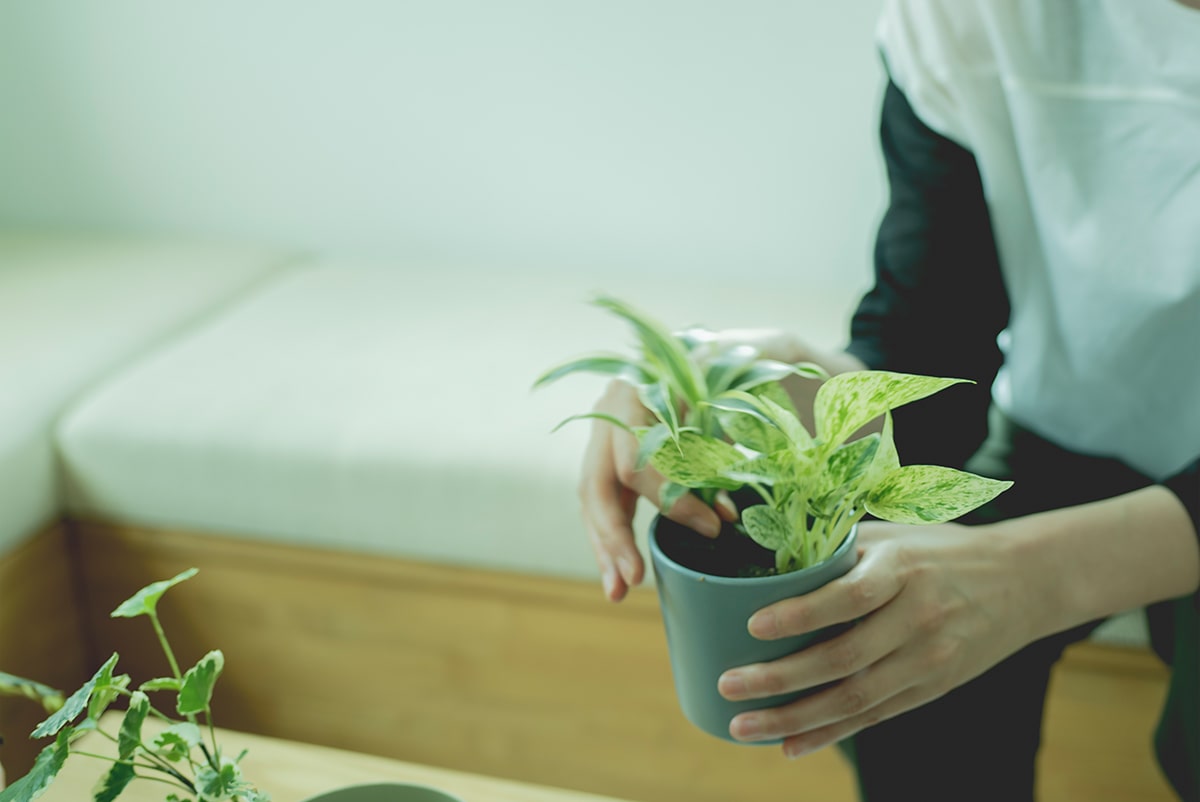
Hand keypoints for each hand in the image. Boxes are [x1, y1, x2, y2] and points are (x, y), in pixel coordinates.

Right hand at [578, 380, 733, 601]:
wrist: (707, 352)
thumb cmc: (718, 375)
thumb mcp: (719, 406)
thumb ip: (716, 457)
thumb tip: (723, 516)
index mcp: (632, 392)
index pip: (636, 459)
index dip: (670, 499)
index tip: (711, 527)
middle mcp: (607, 413)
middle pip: (596, 484)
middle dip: (614, 538)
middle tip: (633, 579)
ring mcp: (603, 435)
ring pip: (591, 499)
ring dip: (605, 548)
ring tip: (618, 592)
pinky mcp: (609, 456)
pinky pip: (602, 502)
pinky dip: (610, 538)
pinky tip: (618, 573)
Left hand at [716, 520, 1040, 757]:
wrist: (1022, 581)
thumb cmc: (940, 549)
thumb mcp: (894, 535)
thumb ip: (839, 549)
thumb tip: (766, 560)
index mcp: (903, 570)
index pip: (849, 597)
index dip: (801, 614)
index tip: (753, 624)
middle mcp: (919, 617)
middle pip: (844, 658)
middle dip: (781, 678)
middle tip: (729, 685)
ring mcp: (929, 660)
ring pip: (855, 698)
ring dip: (794, 717)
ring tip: (743, 725)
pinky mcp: (932, 689)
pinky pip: (874, 717)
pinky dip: (829, 734)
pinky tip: (788, 745)